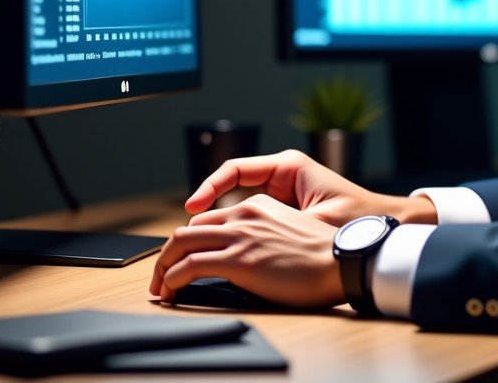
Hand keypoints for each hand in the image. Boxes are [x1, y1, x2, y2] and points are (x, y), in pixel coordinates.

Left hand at [149, 193, 343, 305]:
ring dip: (162, 267)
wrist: (339, 260)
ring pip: (180, 244)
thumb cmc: (322, 255)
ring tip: (158, 287)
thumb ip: (262, 235)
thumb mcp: (288, 232)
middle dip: (167, 253)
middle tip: (161, 275)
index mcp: (258, 205)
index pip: (209, 220)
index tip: (183, 260)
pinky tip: (169, 293)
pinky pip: (189, 267)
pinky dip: (171, 280)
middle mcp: (244, 215)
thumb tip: (243, 259)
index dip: (190, 241)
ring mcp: (239, 236)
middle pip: (188, 229)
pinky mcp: (237, 260)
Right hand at [184, 148, 437, 226]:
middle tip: (185, 233)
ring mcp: (283, 193)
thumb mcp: (316, 219)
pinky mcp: (284, 210)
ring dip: (220, 221)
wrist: (378, 232)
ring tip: (197, 243)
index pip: (236, 169)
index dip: (210, 186)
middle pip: (232, 186)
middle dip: (208, 207)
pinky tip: (225, 250)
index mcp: (289, 167)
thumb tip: (245, 236)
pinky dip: (237, 229)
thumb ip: (283, 225)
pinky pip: (252, 216)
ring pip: (239, 203)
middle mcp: (283, 175)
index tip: (192, 207)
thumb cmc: (356, 220)